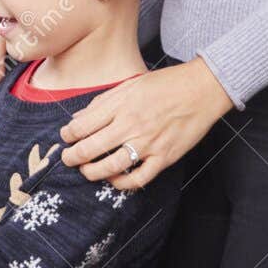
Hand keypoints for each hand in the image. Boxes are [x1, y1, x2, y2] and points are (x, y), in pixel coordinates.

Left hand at [59, 58, 232, 191]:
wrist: (202, 89)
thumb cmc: (166, 84)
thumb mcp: (130, 84)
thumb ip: (103, 101)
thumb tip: (79, 116)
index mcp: (121, 105)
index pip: (82, 125)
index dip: (68, 134)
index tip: (65, 137)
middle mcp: (131, 125)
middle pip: (91, 148)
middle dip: (73, 156)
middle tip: (67, 158)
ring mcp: (148, 143)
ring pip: (111, 166)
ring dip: (92, 172)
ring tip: (85, 171)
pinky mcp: (164, 157)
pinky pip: (139, 178)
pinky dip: (123, 183)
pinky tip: (114, 179)